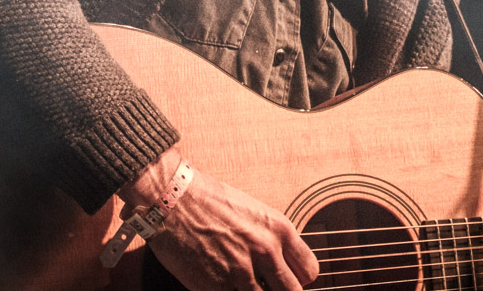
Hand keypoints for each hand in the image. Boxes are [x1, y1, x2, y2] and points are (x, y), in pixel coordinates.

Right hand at [120, 150, 319, 290]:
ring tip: (238, 281)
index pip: (309, 272)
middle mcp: (266, 251)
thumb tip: (280, 266)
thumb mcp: (255, 215)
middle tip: (264, 285)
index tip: (285, 280)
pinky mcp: (215, 286)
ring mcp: (241, 271)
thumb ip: (272, 241)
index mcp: (280, 230)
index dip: (296, 279)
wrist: (173, 200)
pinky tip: (220, 283)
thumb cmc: (210, 202)